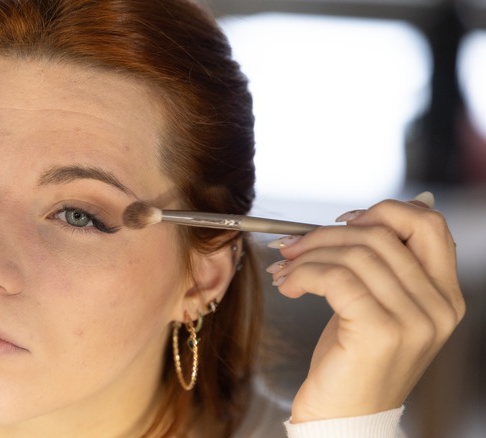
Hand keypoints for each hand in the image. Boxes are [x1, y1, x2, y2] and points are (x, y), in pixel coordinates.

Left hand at [265, 193, 464, 422]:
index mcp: (444, 295)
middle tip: (293, 246)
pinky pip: (336, 278)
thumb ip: (389, 263)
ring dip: (308, 255)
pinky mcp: (381, 332)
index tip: (343, 222)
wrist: (343, 419)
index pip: (430, 225)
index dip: (384, 211)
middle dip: (327, 233)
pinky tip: (288, 286)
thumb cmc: (353, 361)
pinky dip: (303, 274)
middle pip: (382, 235)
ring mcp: (414, 321)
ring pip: (355, 255)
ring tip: (285, 269)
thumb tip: (398, 205)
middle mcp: (439, 307)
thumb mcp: (376, 305)